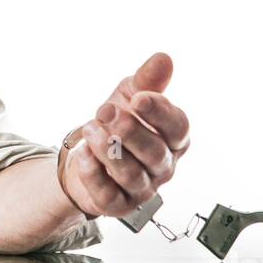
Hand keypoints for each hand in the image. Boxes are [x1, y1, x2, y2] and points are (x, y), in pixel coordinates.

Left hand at [59, 52, 190, 218]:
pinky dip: (94, 174)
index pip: (178, 128)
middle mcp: (162, 166)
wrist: (87, 155)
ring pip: (131, 175)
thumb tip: (163, 58)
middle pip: (155, 153)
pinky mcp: (117, 204)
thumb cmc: (118, 124)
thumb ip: (146, 80)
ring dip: (109, 150)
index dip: (160, 113)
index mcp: (173, 139)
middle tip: (106, 110)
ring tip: (91, 129)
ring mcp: (142, 188)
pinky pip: (108, 194)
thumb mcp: (129, 96)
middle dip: (130, 131)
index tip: (139, 98)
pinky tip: (84, 155)